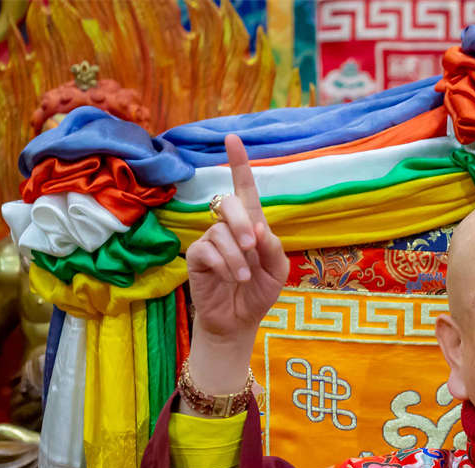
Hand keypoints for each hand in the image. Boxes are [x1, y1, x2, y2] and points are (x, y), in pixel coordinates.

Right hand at [184, 134, 287, 393]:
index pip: (244, 190)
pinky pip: (209, 250)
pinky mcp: (196, 257)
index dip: (239, 164)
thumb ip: (273, 247)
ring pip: (220, 232)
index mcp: (250, 226)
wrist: (239, 321)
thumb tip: (257, 227)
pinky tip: (232, 279)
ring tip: (245, 278)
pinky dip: (226, 266)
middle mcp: (228, 228)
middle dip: (242, 222)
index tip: (233, 138)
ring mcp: (210, 241)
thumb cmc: (258, 294)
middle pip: (229, 203)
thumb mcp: (278, 271)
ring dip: (238, 257)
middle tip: (252, 246)